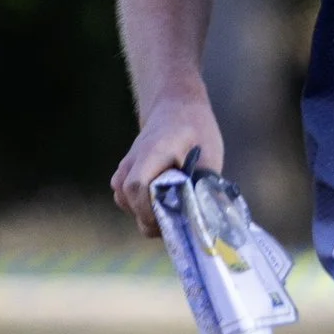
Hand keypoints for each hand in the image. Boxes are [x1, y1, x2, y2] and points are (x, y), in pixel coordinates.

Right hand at [110, 89, 223, 233]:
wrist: (176, 108)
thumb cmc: (197, 131)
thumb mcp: (210, 156)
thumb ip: (203, 186)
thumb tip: (205, 220)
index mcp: (155, 150)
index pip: (137, 185)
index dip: (149, 209)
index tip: (170, 220)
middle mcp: (133, 158)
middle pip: (128, 197)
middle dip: (150, 218)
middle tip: (175, 225)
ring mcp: (125, 165)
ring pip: (124, 200)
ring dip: (145, 214)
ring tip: (170, 215)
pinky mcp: (123, 173)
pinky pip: (125, 198)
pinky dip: (140, 208)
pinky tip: (160, 207)